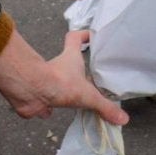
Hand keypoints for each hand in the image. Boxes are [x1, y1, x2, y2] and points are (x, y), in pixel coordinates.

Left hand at [0, 29, 128, 124]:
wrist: (32, 92)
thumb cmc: (61, 83)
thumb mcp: (88, 95)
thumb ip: (105, 107)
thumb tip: (123, 119)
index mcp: (71, 58)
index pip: (75, 38)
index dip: (82, 35)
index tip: (90, 36)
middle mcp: (59, 66)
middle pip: (69, 62)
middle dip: (78, 70)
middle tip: (91, 78)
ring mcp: (47, 80)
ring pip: (59, 81)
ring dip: (67, 90)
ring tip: (80, 100)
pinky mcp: (39, 95)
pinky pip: (48, 100)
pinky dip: (52, 106)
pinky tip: (58, 113)